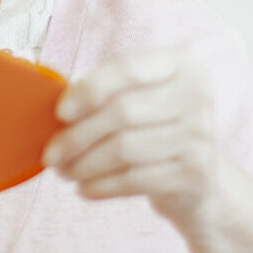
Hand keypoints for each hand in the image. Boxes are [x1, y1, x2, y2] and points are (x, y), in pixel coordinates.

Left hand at [43, 48, 220, 226]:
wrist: (200, 180)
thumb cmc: (156, 128)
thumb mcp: (140, 99)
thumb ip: (106, 93)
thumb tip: (56, 108)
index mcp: (180, 64)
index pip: (127, 68)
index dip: (89, 90)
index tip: (60, 112)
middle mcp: (196, 94)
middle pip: (122, 112)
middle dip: (77, 136)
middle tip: (51, 154)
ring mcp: (199, 135)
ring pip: (125, 149)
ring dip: (84, 164)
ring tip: (64, 172)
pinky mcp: (194, 173)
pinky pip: (135, 179)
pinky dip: (102, 185)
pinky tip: (84, 188)